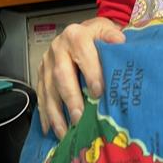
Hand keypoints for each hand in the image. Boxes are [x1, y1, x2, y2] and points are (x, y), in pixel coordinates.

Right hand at [37, 17, 124, 138]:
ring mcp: (46, 62)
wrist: (81, 32)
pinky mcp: (41, 74)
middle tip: (79, 118)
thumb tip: (121, 43)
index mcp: (76, 35)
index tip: (98, 93)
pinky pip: (41, 96)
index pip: (83, 54)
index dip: (91, 73)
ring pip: (48, 89)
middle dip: (70, 98)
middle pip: (61, 75)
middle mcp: (57, 48)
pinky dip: (45, 114)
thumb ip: (113, 37)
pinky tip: (49, 130)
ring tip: (65, 132)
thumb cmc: (98, 36)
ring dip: (55, 113)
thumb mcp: (108, 31)